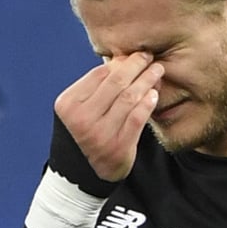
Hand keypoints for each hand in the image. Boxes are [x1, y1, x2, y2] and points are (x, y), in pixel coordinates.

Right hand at [54, 52, 162, 181]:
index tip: (136, 54)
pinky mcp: (118, 147)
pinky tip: (154, 94)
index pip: (99, 74)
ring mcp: (99, 134)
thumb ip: (97, 88)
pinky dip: (147, 103)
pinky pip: (137, 118)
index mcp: (68, 104)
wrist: (81, 173)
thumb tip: (124, 59)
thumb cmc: (85, 132)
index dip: (121, 62)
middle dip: (136, 65)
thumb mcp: (80, 109)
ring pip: (129, 98)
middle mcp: (81, 119)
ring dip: (147, 81)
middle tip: (149, 56)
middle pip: (116, 83)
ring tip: (157, 71)